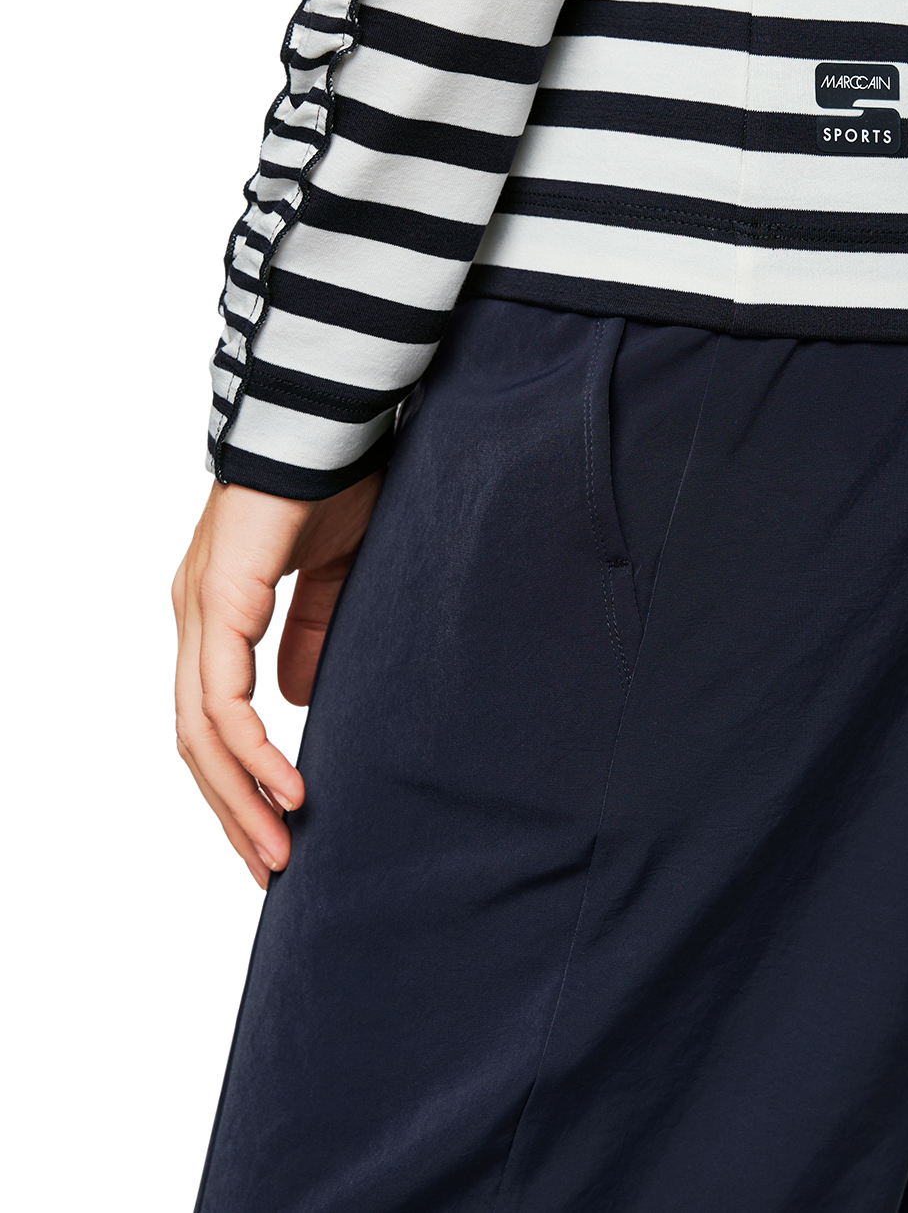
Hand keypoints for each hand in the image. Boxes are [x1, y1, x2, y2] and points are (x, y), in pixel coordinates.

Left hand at [171, 473, 381, 886]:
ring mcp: (198, 608)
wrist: (327, 418)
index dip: (237, 778)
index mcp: (216, 609)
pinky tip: (283, 785)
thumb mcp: (332, 575)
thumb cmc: (335, 480)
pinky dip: (250, 749)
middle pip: (195, 738)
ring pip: (200, 730)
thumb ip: (312, 634)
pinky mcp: (219, 600)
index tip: (275, 831)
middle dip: (231, 810)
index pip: (211, 716)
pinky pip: (222, 696)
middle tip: (270, 867)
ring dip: (238, 797)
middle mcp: (194, 615)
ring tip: (279, 848)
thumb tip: (295, 702)